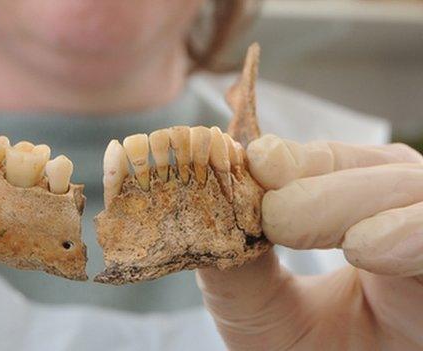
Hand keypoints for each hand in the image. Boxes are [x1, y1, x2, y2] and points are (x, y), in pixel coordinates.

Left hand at [197, 134, 422, 349]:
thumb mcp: (261, 317)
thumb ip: (236, 266)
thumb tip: (208, 205)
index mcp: (363, 225)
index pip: (341, 168)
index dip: (303, 160)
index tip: (256, 162)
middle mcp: (407, 229)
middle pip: (385, 170)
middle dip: (324, 182)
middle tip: (272, 210)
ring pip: (417, 192)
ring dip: (356, 202)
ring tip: (299, 226)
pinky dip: (412, 234)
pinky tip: (367, 248)